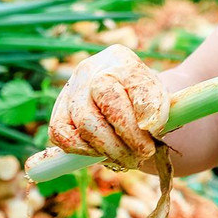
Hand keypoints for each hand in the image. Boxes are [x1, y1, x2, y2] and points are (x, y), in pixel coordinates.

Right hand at [47, 45, 169, 169]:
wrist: (122, 102)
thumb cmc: (143, 100)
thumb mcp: (158, 97)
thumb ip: (157, 106)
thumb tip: (149, 125)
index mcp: (120, 59)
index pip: (131, 81)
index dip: (144, 108)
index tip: (155, 130)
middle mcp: (90, 69)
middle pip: (106, 102)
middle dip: (129, 136)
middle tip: (144, 154)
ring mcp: (70, 90)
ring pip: (85, 122)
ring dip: (109, 149)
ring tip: (128, 158)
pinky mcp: (58, 112)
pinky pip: (62, 135)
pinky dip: (82, 150)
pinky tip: (102, 154)